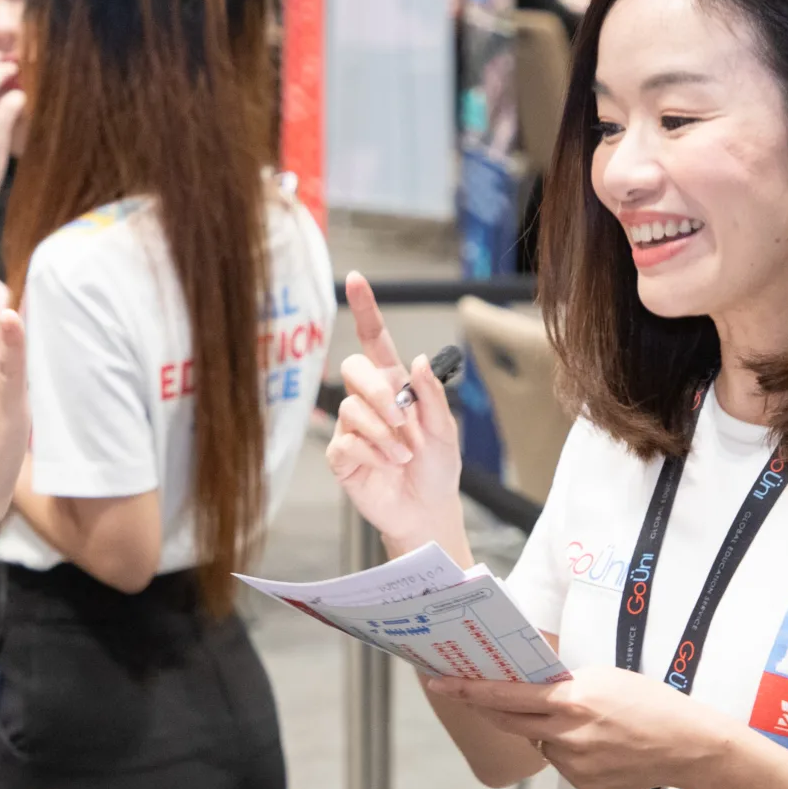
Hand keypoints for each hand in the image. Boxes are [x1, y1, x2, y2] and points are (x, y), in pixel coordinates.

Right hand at [325, 271, 463, 550]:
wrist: (427, 509)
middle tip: (403, 421)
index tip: (356, 279)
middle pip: (353, 370)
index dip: (365, 309)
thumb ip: (431, 395)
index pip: (373, 340)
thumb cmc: (437, 468)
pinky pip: (345, 442)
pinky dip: (373, 453)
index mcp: (394, 386)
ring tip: (404, 454)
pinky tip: (388, 465)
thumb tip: (418, 360)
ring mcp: (352, 428)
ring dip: (383, 432)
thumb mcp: (446, 429)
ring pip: (351, 409)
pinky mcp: (341, 455)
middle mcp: (369, 402)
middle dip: (376, 392)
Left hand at [423, 668, 726, 788]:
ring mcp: (572, 764)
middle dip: (484, 706)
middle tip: (463, 693)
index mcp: (571, 701)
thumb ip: (564, 685)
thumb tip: (532, 687)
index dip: (469, 690)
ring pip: (537, 742)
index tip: (441, 683)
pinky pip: (558, 761)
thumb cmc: (648, 702)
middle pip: (508, 720)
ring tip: (581, 719)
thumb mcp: (603, 677)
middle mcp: (565, 735)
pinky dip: (564, 749)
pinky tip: (596, 743)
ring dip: (540, 728)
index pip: (507, 695)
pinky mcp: (581, 783)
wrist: (686, 745)